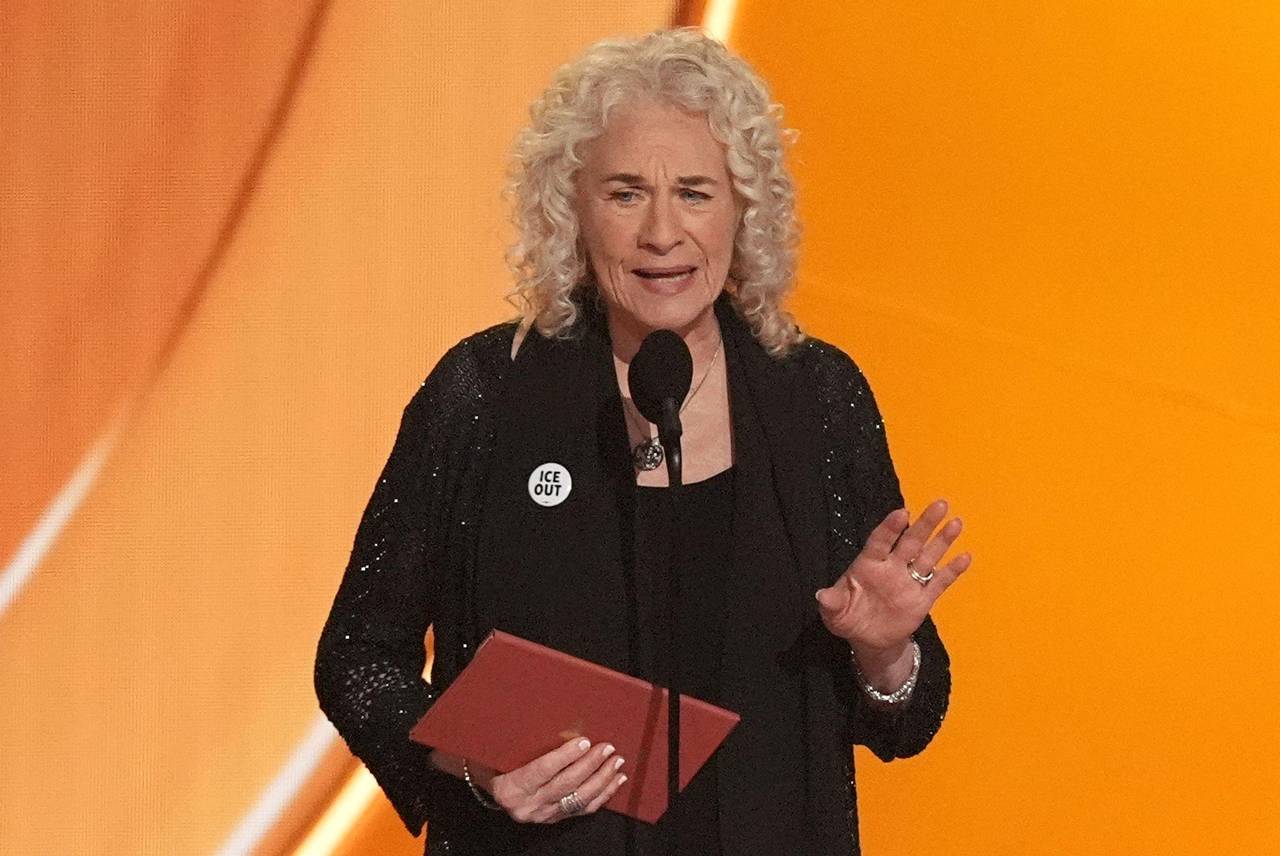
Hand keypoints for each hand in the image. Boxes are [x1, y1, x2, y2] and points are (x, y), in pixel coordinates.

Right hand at [479, 737, 627, 823]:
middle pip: (565, 785)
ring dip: (601, 779)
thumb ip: (521, 741)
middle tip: (607, 748)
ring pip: (579, 800)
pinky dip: (603, 794)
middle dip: (590, 765)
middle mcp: (527, 806)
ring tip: (615, 762)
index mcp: (510, 787)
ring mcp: (543, 815)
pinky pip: (584, 809)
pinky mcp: (555, 818)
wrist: (492, 787)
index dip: (565, 757)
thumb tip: (552, 716)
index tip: (584, 742)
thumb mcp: (502, 751)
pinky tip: (615, 780)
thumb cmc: (497, 762)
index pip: (542, 771)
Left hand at [815, 499, 970, 659]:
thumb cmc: (847, 617)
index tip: (902, 513)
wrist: (867, 639)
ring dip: (942, 541)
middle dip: (924, 524)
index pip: (880, 541)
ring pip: (928, 557)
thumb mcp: (834, 612)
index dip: (890, 528)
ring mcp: (908, 582)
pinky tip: (965, 557)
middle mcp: (891, 568)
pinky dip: (952, 571)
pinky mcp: (922, 599)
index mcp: (868, 565)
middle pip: (910, 542)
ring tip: (955, 522)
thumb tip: (821, 595)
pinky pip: (939, 583)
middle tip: (939, 504)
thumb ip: (831, 602)